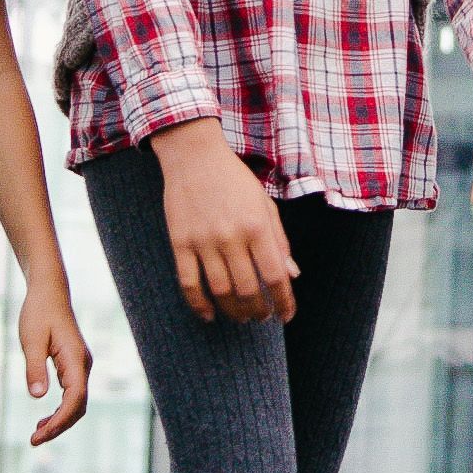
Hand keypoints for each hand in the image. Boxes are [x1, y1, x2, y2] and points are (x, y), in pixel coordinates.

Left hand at [13, 276, 92, 444]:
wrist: (48, 292)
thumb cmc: (38, 313)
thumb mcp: (31, 340)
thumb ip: (34, 368)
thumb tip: (38, 397)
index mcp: (76, 359)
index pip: (75, 399)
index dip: (60, 420)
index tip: (40, 434)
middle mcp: (83, 365)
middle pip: (78, 406)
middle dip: (59, 426)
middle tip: (34, 441)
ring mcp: (80, 366)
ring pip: (76, 403)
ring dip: (59, 421)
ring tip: (37, 435)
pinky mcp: (73, 365)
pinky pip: (71, 395)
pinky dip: (59, 410)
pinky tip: (43, 419)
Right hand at [153, 120, 296, 322]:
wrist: (194, 155)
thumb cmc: (235, 180)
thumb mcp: (264, 204)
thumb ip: (279, 240)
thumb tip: (292, 276)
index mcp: (257, 226)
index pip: (275, 276)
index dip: (284, 302)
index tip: (286, 316)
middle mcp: (231, 236)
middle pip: (248, 290)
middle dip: (259, 311)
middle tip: (262, 317)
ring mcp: (203, 241)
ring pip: (221, 292)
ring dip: (234, 312)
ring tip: (241, 317)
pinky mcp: (179, 242)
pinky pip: (189, 284)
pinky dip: (199, 305)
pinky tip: (209, 315)